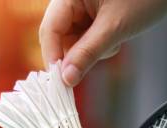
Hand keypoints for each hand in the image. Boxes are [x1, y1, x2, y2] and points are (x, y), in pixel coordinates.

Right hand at [39, 0, 166, 85]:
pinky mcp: (93, 14)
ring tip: (115, 40)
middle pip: (59, 36)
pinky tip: (116, 37)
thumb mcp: (115, 27)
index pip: (50, 30)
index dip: (54, 57)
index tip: (63, 82)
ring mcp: (82, 6)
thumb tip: (67, 78)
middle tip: (97, 59)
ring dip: (90, 50)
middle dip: (77, 53)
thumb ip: (88, 53)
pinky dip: (99, 44)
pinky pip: (85, 37)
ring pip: (73, 40)